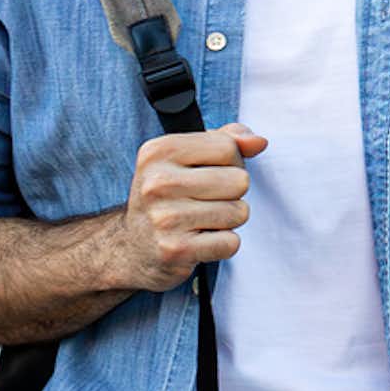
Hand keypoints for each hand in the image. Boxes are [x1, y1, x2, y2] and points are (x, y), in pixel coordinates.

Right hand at [114, 126, 261, 291]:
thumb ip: (226, 140)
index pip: (228, 147)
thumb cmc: (168, 196)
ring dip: (227, 220)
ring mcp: (164, 218)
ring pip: (239, 212)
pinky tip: (198, 241)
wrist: (131, 247)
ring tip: (199, 221)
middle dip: (231, 193)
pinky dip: (222, 245)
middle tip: (202, 202)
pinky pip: (231, 242)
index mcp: (158, 151)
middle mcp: (156, 183)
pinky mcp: (175, 250)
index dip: (230, 162)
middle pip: (240, 180)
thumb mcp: (187, 158)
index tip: (206, 174)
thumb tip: (258, 142)